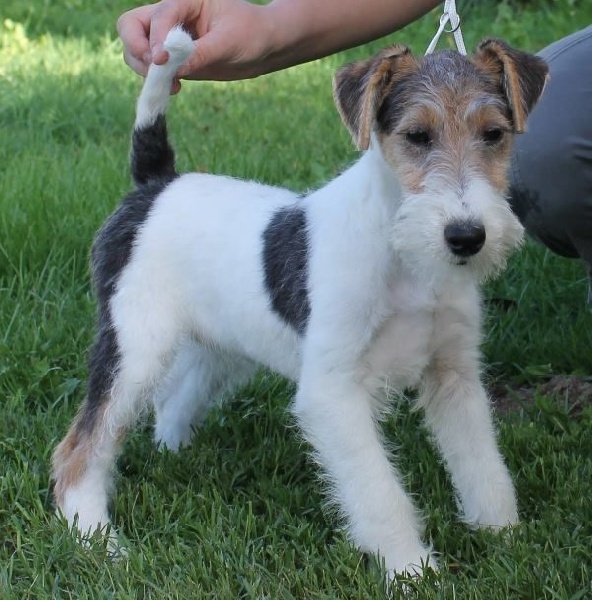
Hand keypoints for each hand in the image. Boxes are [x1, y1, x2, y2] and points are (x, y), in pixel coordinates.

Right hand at [117, 0, 273, 87]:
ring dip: (143, 67)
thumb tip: (172, 71)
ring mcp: (169, 38)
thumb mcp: (228, 43)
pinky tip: (175, 88)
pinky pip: (151, 68)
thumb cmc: (251, 35)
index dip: (155, 40)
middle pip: (131, 25)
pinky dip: (155, 79)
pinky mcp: (173, 59)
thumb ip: (200, 54)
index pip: (159, 17)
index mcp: (185, 0)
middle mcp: (172, 15)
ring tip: (170, 83)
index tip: (160, 62)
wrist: (263, 48)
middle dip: (136, 48)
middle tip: (154, 69)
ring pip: (135, 47)